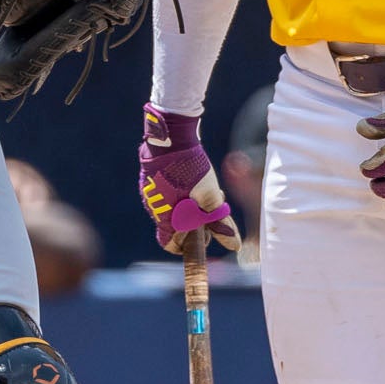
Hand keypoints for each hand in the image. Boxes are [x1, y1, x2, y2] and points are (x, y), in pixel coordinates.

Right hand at [136, 104, 239, 252]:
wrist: (171, 137)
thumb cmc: (190, 168)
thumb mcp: (210, 196)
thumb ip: (220, 223)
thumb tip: (234, 246)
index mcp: (165, 218)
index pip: (170, 244)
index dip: (187, 245)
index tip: (203, 235)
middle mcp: (154, 209)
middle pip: (174, 227)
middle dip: (194, 223)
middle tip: (210, 210)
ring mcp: (150, 194)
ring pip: (172, 210)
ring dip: (189, 208)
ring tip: (205, 193)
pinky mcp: (150, 181)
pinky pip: (166, 195)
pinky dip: (181, 195)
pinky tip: (193, 183)